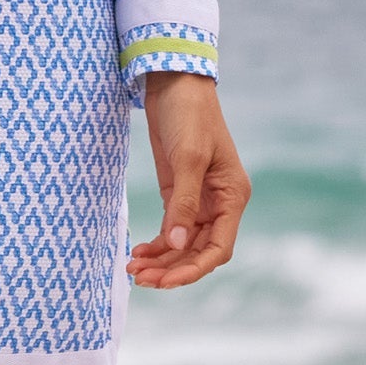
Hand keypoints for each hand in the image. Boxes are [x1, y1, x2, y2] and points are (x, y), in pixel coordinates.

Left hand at [126, 71, 251, 288]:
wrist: (173, 83)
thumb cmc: (190, 115)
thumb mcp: (188, 157)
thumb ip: (183, 202)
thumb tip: (176, 244)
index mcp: (232, 197)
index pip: (219, 247)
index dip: (195, 269)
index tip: (168, 281)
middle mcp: (218, 203)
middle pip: (198, 251)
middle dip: (172, 269)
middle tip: (140, 279)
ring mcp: (198, 200)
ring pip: (182, 244)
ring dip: (161, 260)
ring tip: (133, 270)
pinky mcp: (178, 192)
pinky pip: (170, 229)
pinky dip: (157, 244)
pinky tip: (139, 254)